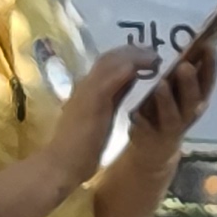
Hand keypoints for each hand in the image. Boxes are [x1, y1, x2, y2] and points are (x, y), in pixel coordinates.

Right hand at [49, 40, 154, 174]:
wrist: (60, 165)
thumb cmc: (78, 149)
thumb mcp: (100, 118)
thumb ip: (112, 100)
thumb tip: (130, 84)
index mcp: (87, 90)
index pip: (107, 64)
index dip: (128, 57)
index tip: (147, 56)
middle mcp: (85, 85)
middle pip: (110, 57)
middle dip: (134, 51)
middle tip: (156, 52)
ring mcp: (87, 91)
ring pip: (111, 62)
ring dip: (135, 56)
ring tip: (156, 56)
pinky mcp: (92, 101)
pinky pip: (110, 78)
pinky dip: (128, 69)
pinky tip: (143, 67)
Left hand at [132, 26, 216, 157]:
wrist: (154, 145)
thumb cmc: (168, 107)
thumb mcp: (178, 89)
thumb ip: (180, 70)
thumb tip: (186, 41)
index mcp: (196, 97)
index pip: (207, 80)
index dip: (210, 65)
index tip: (209, 46)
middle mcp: (188, 113)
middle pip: (193, 98)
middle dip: (190, 82)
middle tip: (184, 65)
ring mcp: (171, 126)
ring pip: (171, 114)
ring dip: (166, 100)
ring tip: (160, 85)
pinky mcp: (151, 136)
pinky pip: (146, 127)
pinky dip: (141, 119)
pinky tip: (134, 110)